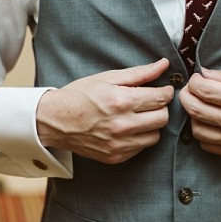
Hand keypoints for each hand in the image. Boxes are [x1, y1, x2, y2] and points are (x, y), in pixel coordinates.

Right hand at [35, 58, 173, 164]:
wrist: (54, 120)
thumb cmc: (81, 95)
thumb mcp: (109, 78)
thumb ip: (141, 72)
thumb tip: (164, 64)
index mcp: (122, 101)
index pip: (162, 98)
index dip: (166, 92)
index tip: (163, 89)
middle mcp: (122, 125)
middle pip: (163, 118)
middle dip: (161, 108)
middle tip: (151, 102)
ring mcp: (118, 144)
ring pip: (156, 136)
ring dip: (152, 125)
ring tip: (140, 116)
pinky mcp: (115, 157)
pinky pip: (141, 148)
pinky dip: (140, 138)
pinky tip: (129, 128)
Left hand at [178, 69, 220, 158]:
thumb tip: (206, 73)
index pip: (205, 90)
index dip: (194, 82)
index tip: (196, 78)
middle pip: (196, 109)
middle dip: (186, 96)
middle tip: (189, 90)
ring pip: (197, 129)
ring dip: (192, 115)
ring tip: (198, 106)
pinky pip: (206, 145)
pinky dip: (201, 132)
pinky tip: (208, 122)